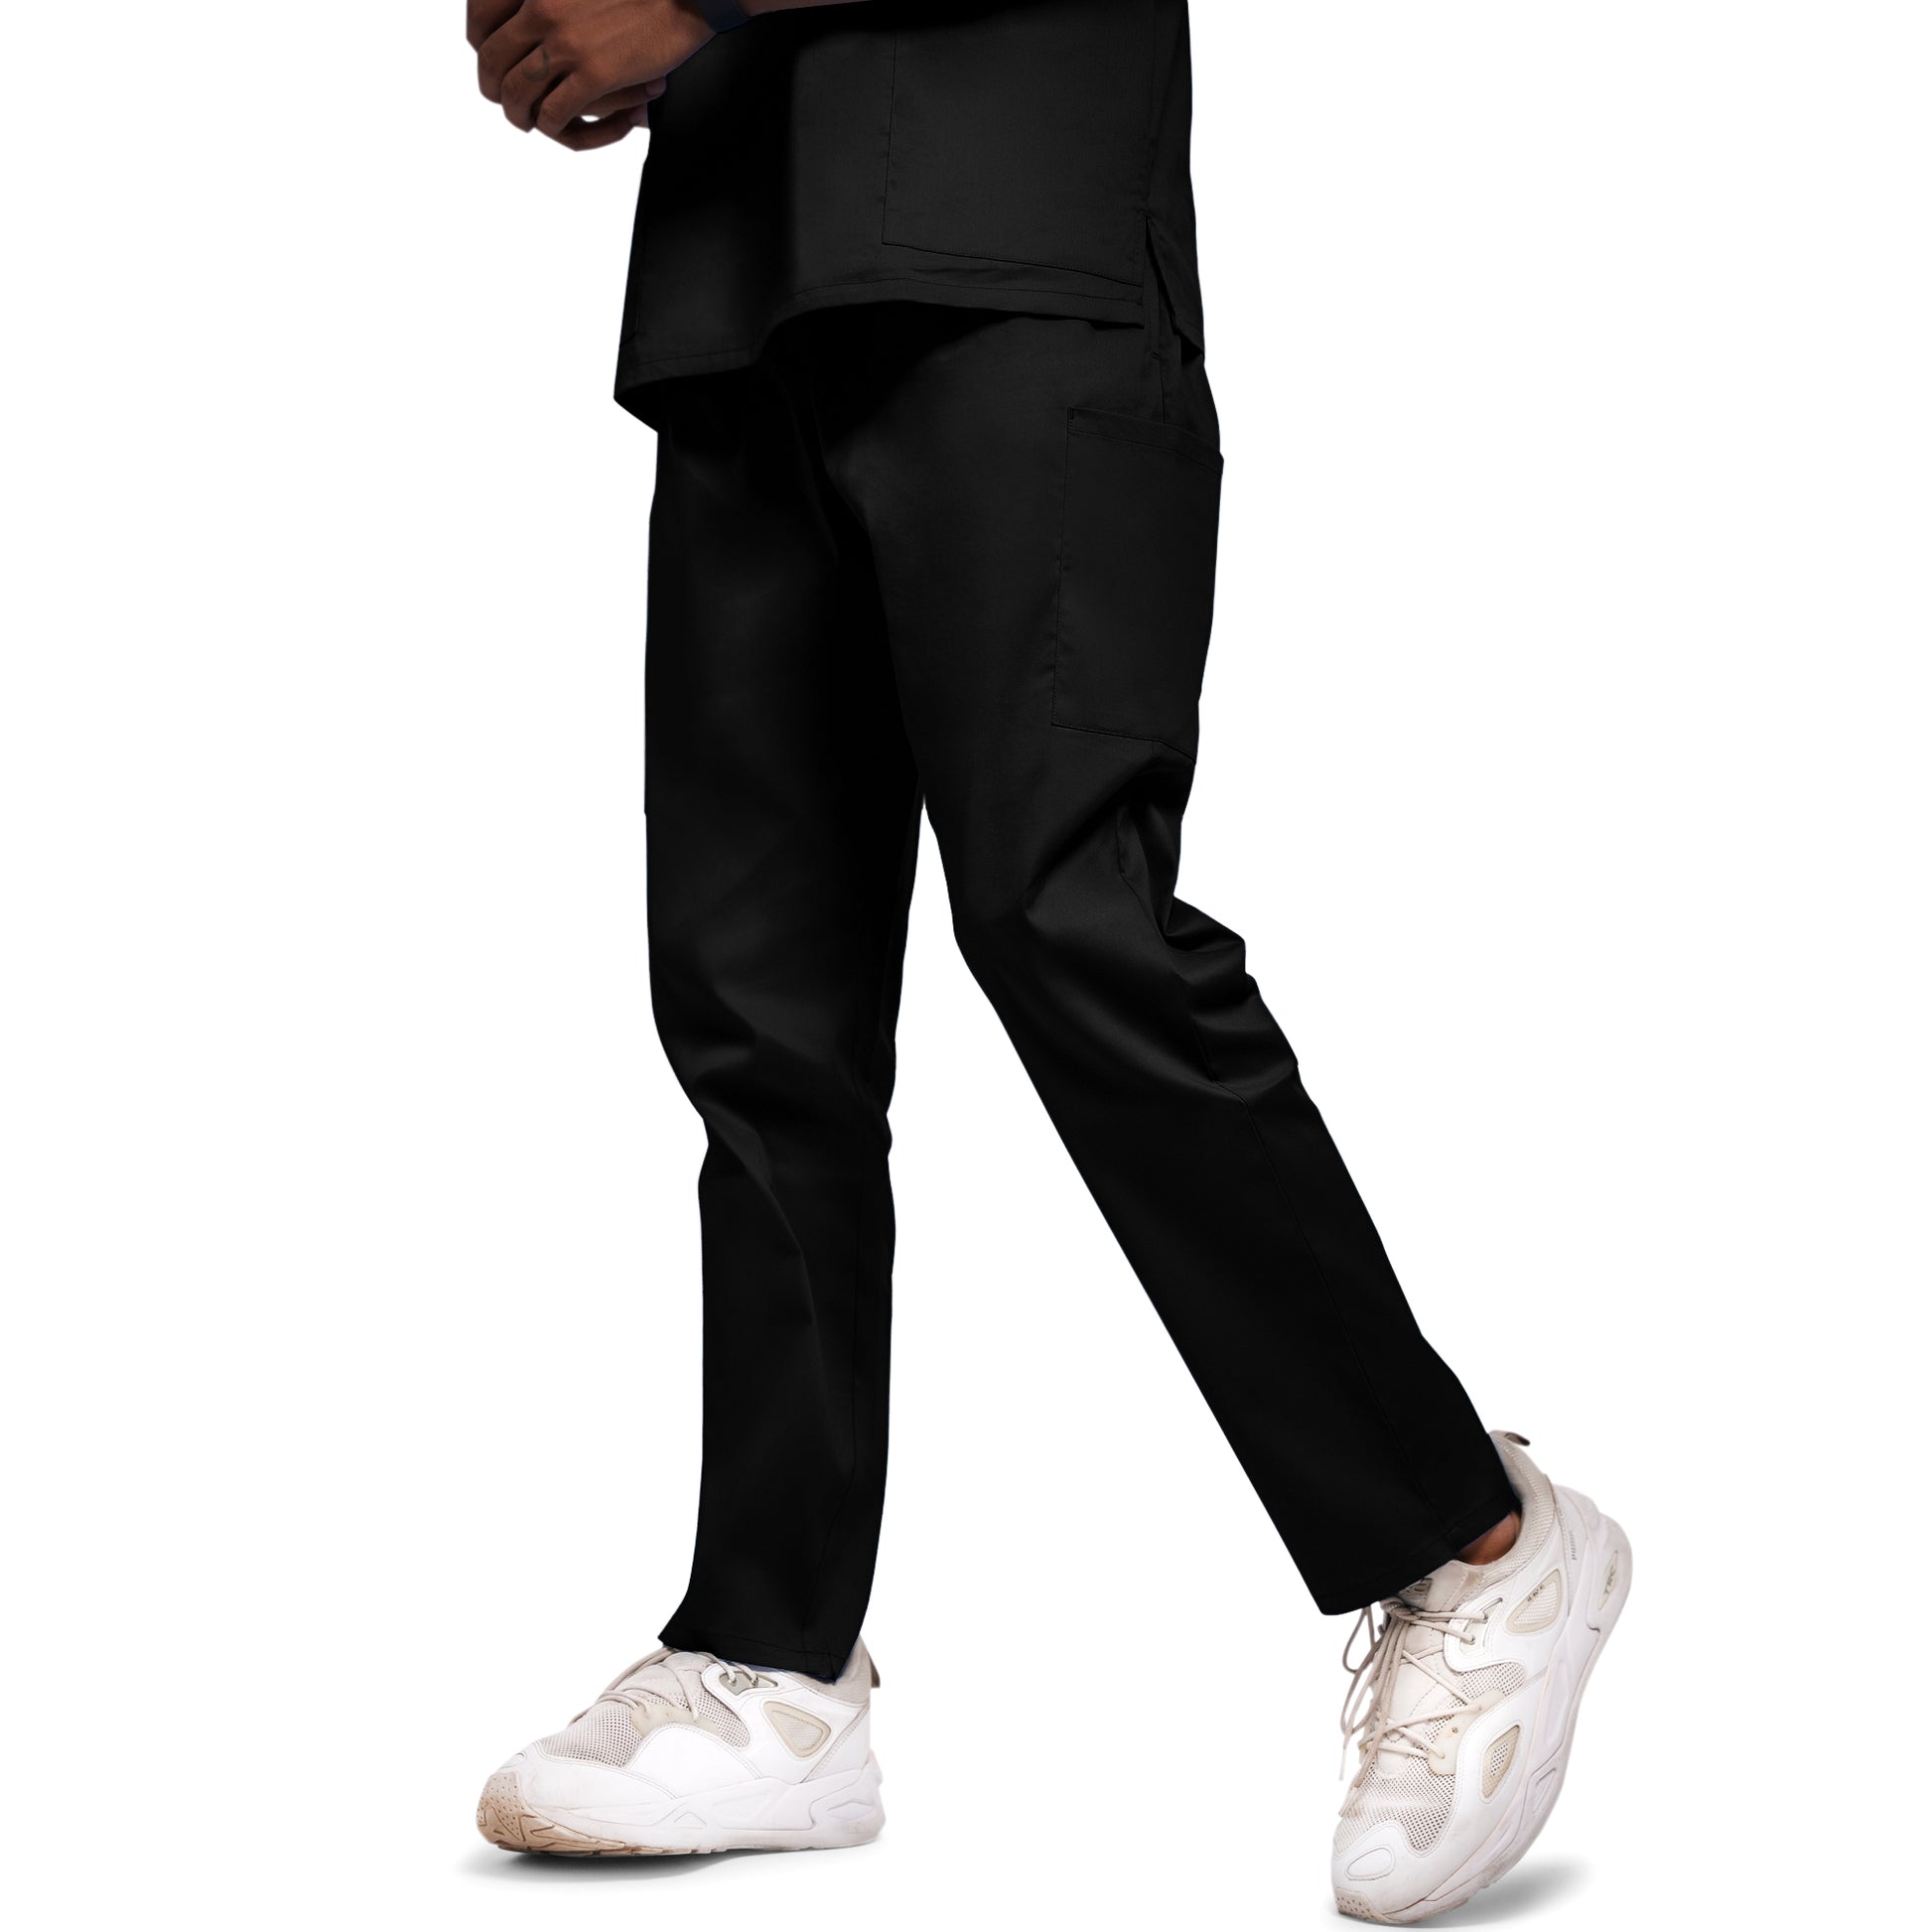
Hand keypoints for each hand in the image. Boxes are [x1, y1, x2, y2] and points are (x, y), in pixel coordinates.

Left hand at [467, 0, 712, 149]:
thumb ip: (551, 6)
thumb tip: (530, 27)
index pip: (480, 24)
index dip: (482, 55)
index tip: (494, 70)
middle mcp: (541, 11)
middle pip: (493, 64)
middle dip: (496, 92)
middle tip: (511, 106)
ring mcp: (566, 44)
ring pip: (519, 95)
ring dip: (522, 116)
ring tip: (534, 123)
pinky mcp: (594, 74)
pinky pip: (556, 115)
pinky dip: (558, 129)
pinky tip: (565, 127)